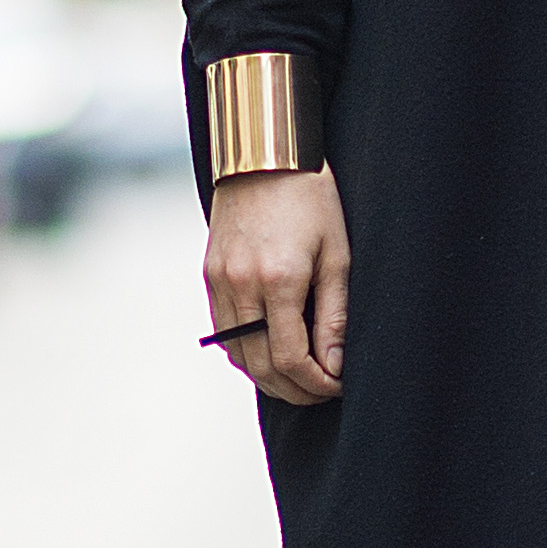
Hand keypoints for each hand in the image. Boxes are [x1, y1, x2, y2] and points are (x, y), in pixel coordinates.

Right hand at [206, 168, 350, 406]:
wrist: (265, 156)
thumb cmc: (311, 200)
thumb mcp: (337, 255)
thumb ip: (334, 315)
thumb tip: (334, 366)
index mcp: (278, 279)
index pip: (290, 358)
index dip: (315, 383)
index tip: (337, 385)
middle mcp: (241, 284)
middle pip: (261, 365)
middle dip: (294, 389)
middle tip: (321, 391)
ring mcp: (219, 281)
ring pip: (238, 354)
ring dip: (268, 376)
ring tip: (299, 379)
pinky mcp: (209, 274)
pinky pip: (224, 330)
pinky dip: (246, 351)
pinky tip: (270, 352)